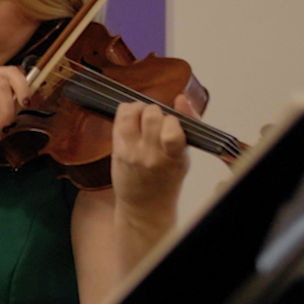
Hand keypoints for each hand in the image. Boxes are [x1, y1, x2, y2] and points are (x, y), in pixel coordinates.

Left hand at [110, 95, 194, 217]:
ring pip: (131, 114)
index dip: (173, 120)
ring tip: (143, 114)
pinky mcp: (117, 150)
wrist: (145, 204)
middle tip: (156, 118)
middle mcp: (151, 155)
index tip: (173, 123)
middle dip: (156, 110)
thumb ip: (187, 126)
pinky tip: (132, 118)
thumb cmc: (168, 178)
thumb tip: (181, 98)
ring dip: (139, 108)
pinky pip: (119, 120)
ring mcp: (131, 153)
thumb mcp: (184, 156)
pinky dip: (126, 111)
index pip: (172, 132)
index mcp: (173, 157)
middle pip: (151, 116)